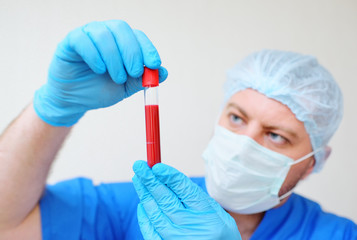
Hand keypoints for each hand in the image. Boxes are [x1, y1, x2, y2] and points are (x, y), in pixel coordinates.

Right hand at [34, 20, 167, 125]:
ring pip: (104, 34)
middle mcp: (106, 34)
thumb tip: (164, 73)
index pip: (137, 36)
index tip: (154, 65)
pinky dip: (94, 55)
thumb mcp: (125, 87)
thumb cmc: (100, 90)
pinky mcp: (71, 41)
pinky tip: (99, 70)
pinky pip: (83, 40)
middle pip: (121, 29)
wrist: (75, 101)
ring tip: (117, 78)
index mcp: (121, 42)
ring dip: (114, 58)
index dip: (147, 49)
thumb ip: (142, 80)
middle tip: (136, 72)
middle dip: (132, 51)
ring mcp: (87, 35)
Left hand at [132, 160, 241, 239]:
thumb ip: (195, 197)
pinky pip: (151, 232)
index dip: (169, 176)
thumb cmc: (220, 234)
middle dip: (151, 181)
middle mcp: (191, 227)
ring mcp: (178, 239)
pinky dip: (145, 217)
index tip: (157, 166)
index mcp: (207, 214)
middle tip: (140, 166)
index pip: (184, 190)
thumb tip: (170, 179)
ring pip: (155, 214)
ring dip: (145, 194)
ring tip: (138, 179)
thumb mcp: (217, 213)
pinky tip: (142, 204)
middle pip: (166, 199)